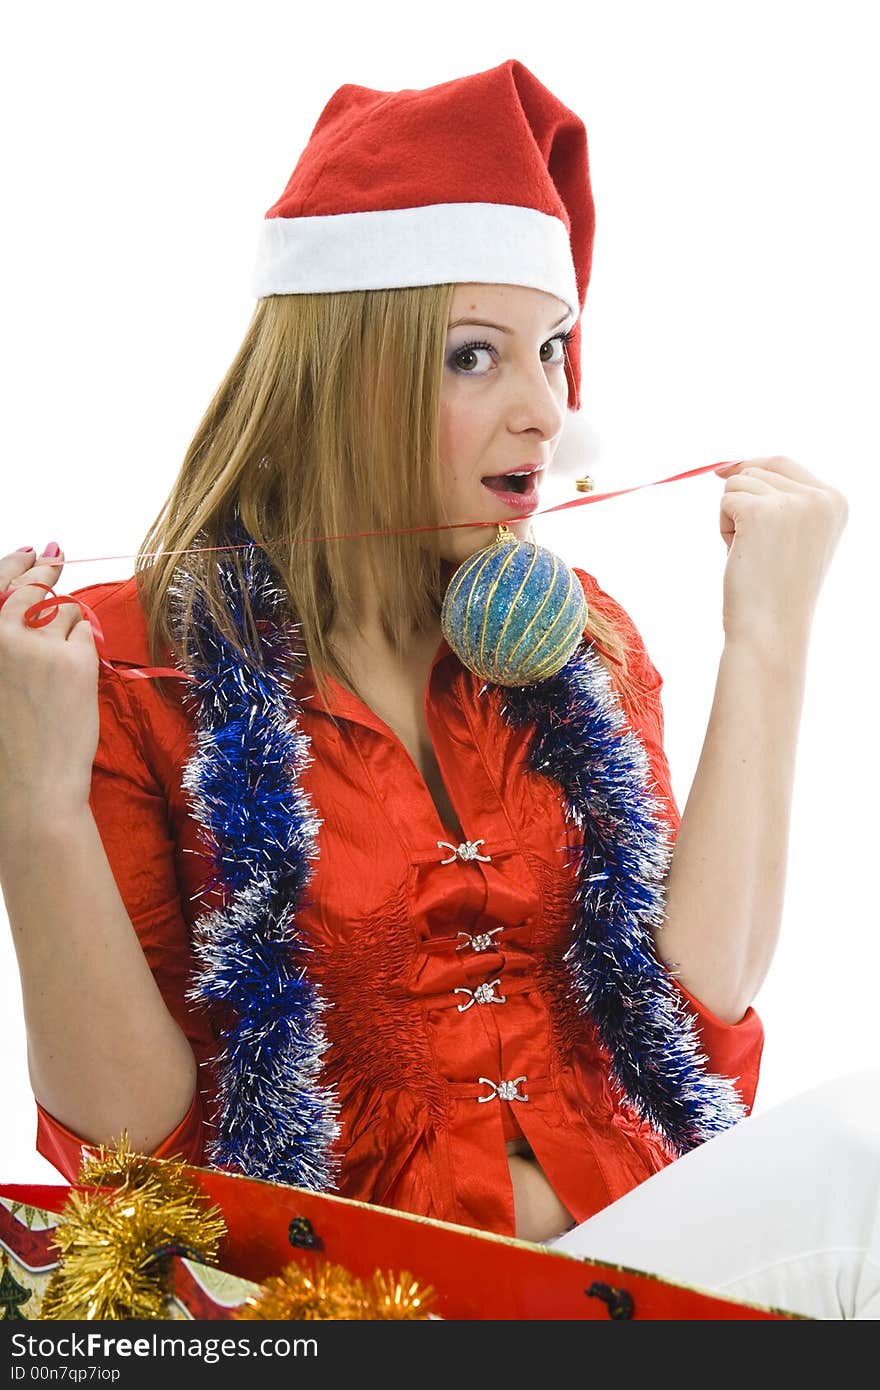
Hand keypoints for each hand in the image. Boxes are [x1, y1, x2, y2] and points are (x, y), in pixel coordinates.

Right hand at [0, 544, 98, 832]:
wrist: (28, 783)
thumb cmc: (7, 742)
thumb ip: (5, 642)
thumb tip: (26, 607)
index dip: (13, 563)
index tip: (30, 551)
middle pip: (30, 586)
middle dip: (46, 570)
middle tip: (56, 556)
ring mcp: (36, 644)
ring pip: (64, 610)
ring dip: (67, 624)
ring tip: (60, 661)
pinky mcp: (73, 658)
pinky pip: (84, 633)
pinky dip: (83, 645)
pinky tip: (74, 674)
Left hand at [714, 456, 848, 649]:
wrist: (771, 629)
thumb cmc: (775, 589)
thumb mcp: (793, 536)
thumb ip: (780, 499)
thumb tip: (730, 467)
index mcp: (836, 501)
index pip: (783, 462)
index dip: (751, 466)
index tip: (725, 474)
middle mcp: (821, 497)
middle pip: (758, 469)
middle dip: (744, 503)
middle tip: (757, 547)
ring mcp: (793, 503)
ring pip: (739, 484)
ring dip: (734, 517)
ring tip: (752, 553)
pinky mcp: (760, 512)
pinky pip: (725, 501)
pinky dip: (724, 528)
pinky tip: (740, 554)